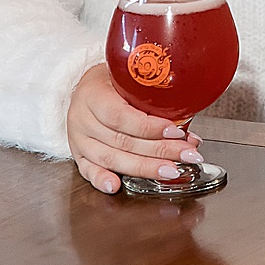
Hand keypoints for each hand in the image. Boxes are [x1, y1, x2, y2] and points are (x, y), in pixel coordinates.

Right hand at [66, 63, 201, 193]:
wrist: (85, 87)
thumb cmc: (111, 80)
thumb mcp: (127, 77)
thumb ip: (150, 97)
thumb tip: (186, 121)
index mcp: (93, 95)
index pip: (121, 116)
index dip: (150, 127)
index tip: (176, 132)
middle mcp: (83, 119)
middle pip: (122, 141)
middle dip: (159, 151)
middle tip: (186, 154)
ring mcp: (79, 139)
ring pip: (110, 158)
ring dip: (144, 167)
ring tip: (171, 170)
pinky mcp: (78, 155)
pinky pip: (88, 171)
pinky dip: (102, 180)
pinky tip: (116, 186)